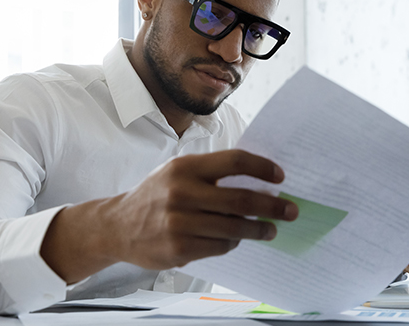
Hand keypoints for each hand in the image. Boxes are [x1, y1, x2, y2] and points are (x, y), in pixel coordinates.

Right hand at [41, 150, 297, 281]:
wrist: (118, 226)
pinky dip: (233, 243)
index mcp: (185, 167)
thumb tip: (258, 181)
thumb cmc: (156, 196)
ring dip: (259, 229)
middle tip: (291, 210)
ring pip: (234, 227)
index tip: (280, 177)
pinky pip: (220, 246)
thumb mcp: (177, 173)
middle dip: (272, 206)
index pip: (233, 161)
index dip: (261, 168)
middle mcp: (181, 192)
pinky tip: (236, 240)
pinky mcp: (179, 248)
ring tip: (271, 229)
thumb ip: (211, 175)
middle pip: (240, 198)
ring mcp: (179, 222)